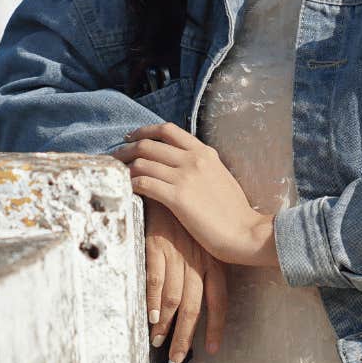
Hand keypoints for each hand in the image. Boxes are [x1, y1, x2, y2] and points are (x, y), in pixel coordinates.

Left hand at [114, 123, 277, 268]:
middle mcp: (193, 159)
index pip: (168, 130)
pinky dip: (131, 184)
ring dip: (125, 167)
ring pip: (143, 162)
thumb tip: (180, 165)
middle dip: (127, 149)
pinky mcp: (178, 198)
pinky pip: (144, 183)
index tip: (131, 138)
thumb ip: (201, 166)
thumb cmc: (234, 212)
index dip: (144, 131)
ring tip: (116, 175)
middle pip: (149, 144)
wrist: (246, 232)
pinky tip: (127, 190)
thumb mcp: (220, 176)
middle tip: (115, 157)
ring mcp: (185, 177)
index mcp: (204, 152)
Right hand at [142, 202, 225, 362]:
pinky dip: (153, 300)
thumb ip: (201, 260)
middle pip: (196, 305)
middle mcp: (198, 258)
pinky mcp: (157, 244)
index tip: (211, 349)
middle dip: (187, 334)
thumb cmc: (182, 210)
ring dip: (167, 325)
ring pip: (175, 297)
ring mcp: (177, 252)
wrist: (164, 178)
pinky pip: (156, 278)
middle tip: (178, 357)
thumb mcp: (200, 235)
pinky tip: (150, 317)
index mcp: (212, 257)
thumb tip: (194, 292)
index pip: (219, 298)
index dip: (216, 325)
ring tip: (159, 344)